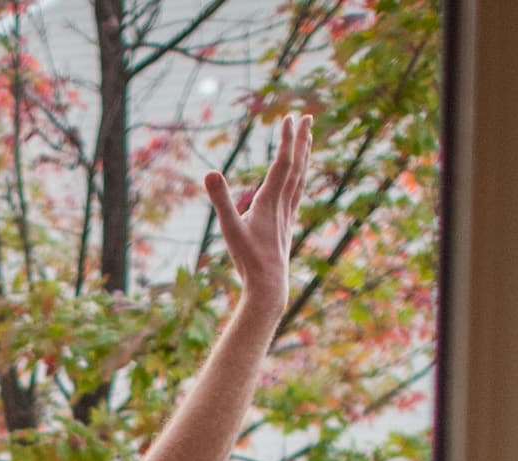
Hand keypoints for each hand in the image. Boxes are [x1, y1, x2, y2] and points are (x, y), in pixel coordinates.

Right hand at [208, 114, 312, 316]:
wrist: (268, 286)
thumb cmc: (248, 260)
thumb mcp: (229, 229)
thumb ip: (220, 200)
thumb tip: (209, 173)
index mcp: (270, 201)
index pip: (283, 163)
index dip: (287, 139)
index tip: (289, 117)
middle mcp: (283, 204)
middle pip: (297, 165)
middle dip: (302, 139)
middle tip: (308, 116)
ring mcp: (287, 214)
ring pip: (300, 178)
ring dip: (305, 155)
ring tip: (308, 137)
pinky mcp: (286, 224)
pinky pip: (298, 192)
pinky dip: (301, 176)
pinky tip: (300, 174)